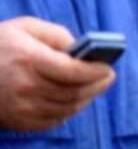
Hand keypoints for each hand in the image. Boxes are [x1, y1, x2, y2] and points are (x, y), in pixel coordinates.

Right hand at [0, 16, 115, 131]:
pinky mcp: (17, 121)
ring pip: (66, 109)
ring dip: (85, 99)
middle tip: (107, 77)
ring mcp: (21, 108)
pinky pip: (52, 120)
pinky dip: (67, 111)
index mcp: (29, 59)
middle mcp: (26, 86)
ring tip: (94, 88)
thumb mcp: (24, 27)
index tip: (109, 68)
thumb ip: (56, 35)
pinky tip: (74, 100)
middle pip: (74, 92)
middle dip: (96, 86)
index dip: (96, 72)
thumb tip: (80, 51)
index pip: (74, 71)